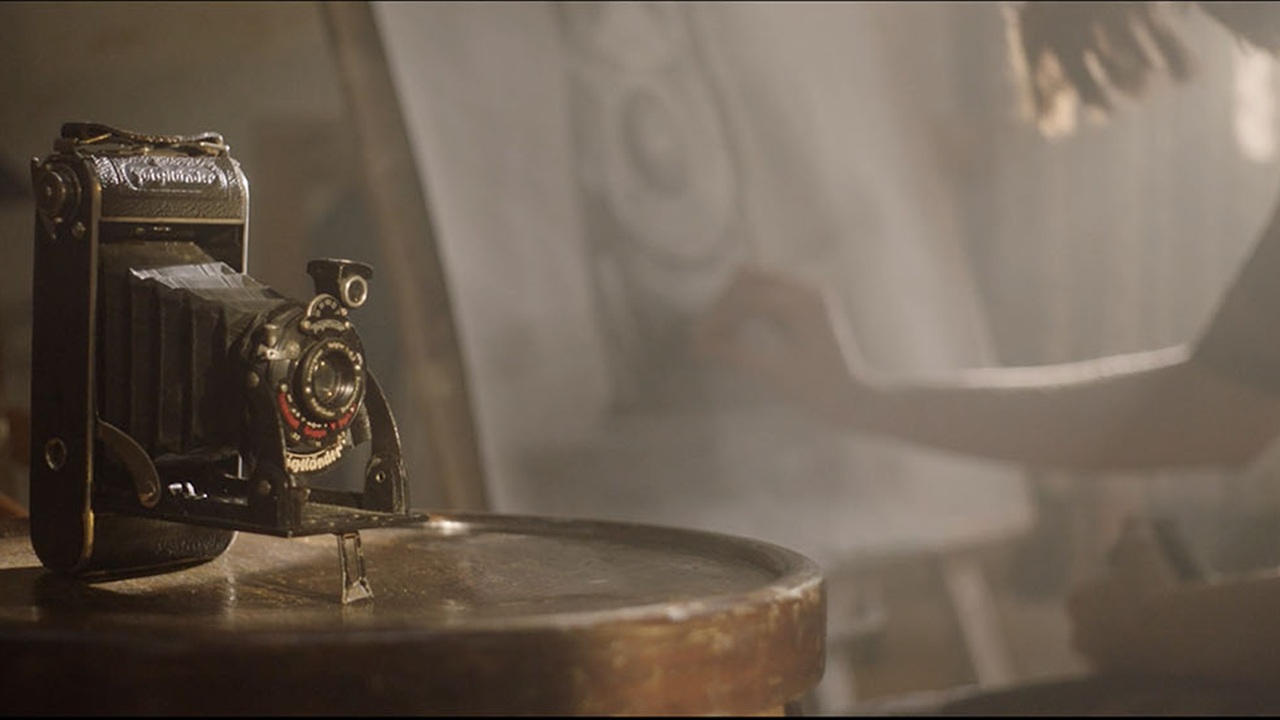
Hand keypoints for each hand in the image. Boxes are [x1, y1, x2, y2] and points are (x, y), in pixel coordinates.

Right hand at [695, 266, 867, 419]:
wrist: (860, 401)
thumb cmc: (821, 392)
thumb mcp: (775, 373)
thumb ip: (735, 353)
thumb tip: (698, 343)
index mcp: (802, 303)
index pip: (746, 296)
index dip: (717, 316)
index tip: (696, 339)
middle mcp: (808, 290)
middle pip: (749, 280)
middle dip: (724, 306)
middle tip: (703, 338)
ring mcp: (811, 296)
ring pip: (757, 285)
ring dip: (734, 308)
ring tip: (715, 339)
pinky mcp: (810, 306)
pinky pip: (770, 298)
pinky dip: (750, 313)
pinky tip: (735, 337)